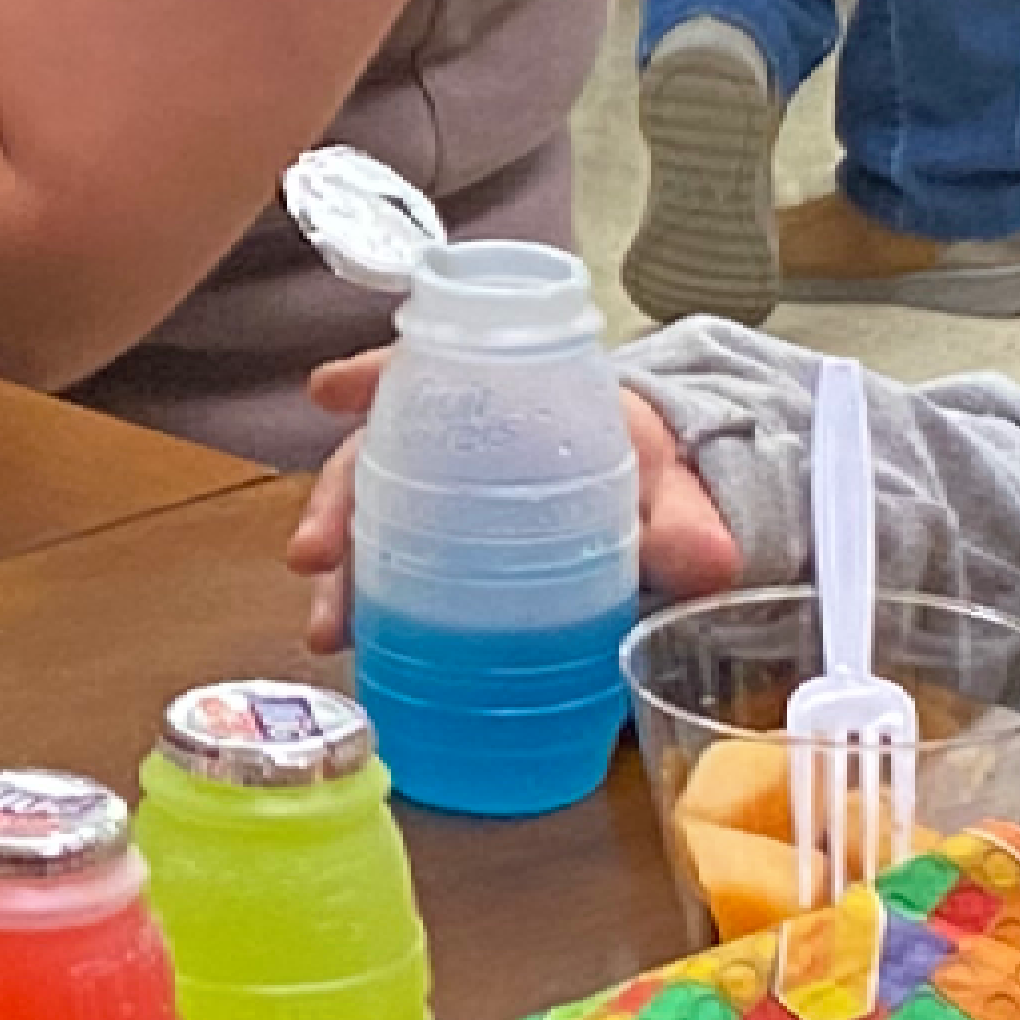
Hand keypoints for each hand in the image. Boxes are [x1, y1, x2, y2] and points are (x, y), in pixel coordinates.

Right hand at [289, 351, 745, 652]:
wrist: (655, 508)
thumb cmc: (643, 467)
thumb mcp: (666, 478)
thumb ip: (683, 518)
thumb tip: (705, 564)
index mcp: (504, 400)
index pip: (426, 371)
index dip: (372, 376)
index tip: (329, 390)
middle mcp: (450, 448)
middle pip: (375, 459)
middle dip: (334, 503)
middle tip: (314, 554)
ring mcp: (436, 506)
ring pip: (370, 526)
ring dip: (339, 574)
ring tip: (327, 628)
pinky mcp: (440, 559)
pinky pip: (392, 576)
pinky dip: (365, 607)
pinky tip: (350, 648)